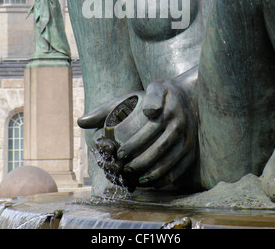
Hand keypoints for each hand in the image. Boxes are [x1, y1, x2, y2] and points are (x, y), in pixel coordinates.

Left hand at [118, 72, 197, 188]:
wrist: (191, 95)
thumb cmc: (160, 94)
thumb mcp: (141, 91)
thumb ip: (111, 106)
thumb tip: (82, 121)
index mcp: (167, 110)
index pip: (149, 130)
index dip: (134, 144)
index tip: (120, 153)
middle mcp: (180, 124)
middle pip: (159, 148)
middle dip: (140, 162)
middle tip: (124, 170)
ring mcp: (188, 138)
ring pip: (170, 161)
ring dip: (152, 173)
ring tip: (134, 179)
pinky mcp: (193, 150)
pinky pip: (180, 169)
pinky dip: (165, 178)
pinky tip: (150, 182)